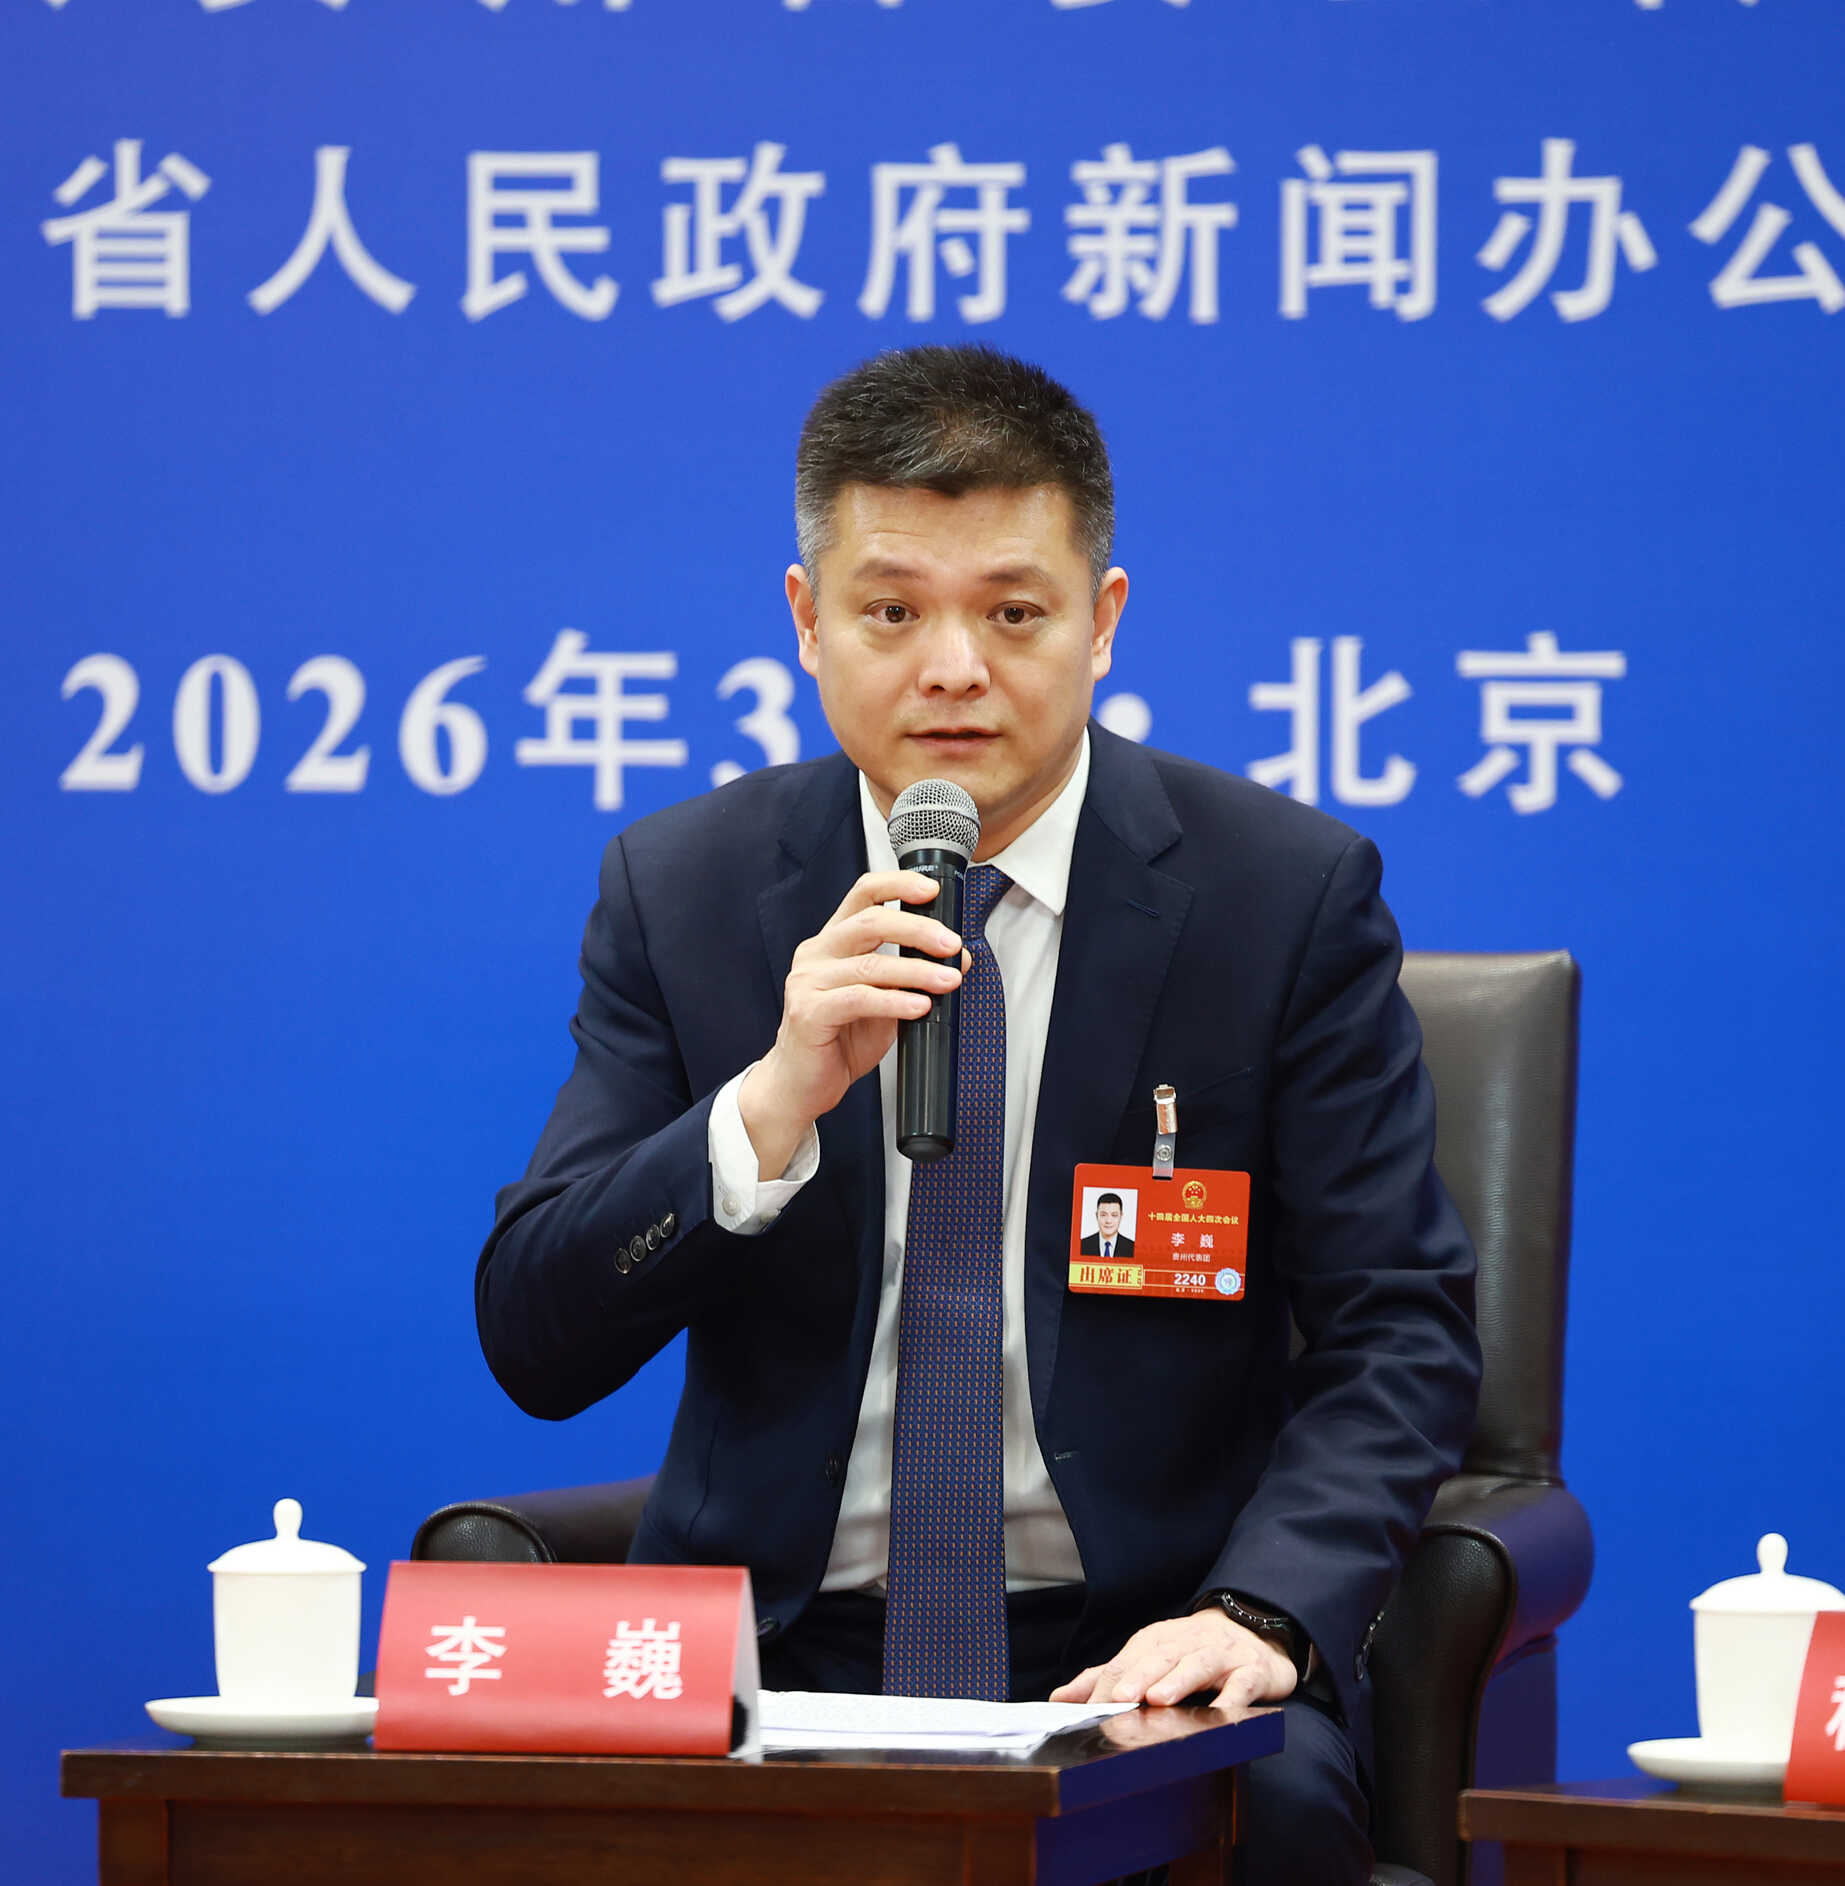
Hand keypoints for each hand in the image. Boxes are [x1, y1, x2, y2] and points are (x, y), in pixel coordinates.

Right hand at [739, 870, 969, 1178]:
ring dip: (917, 972)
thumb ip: (914, 976)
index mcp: (833, 940)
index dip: (898, 885)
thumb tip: (961, 957)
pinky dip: (895, 1002)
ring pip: (871, 964)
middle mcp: (817, 953)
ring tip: (949, 980)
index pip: (864, 894)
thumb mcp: (886, 1001)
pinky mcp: (808, 1011)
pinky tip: (919, 1006)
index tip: (933, 890)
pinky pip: (860, 999)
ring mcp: (808, 981)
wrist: (802, 1084)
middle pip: (870, 922)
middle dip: (918, 929)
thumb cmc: (840, 1040)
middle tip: (951, 944)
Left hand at [1049, 1608, 1297, 1712]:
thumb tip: (1059, 1699)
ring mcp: (1221, 1655)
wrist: (1253, 1632)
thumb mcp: (1149, 1659)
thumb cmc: (1192, 1652)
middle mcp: (1186, 1643)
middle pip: (1159, 1657)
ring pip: (1198, 1664)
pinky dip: (1233, 1695)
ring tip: (1159, 1698)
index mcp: (1156, 1642)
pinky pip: (1243, 1682)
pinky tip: (1223, 1712)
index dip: (1109, 1684)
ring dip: (1178, 1680)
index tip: (1091, 1709)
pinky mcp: (1252, 1671)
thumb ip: (1107, 1678)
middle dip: (1138, 1676)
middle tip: (1119, 1699)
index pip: (1128, 1661)